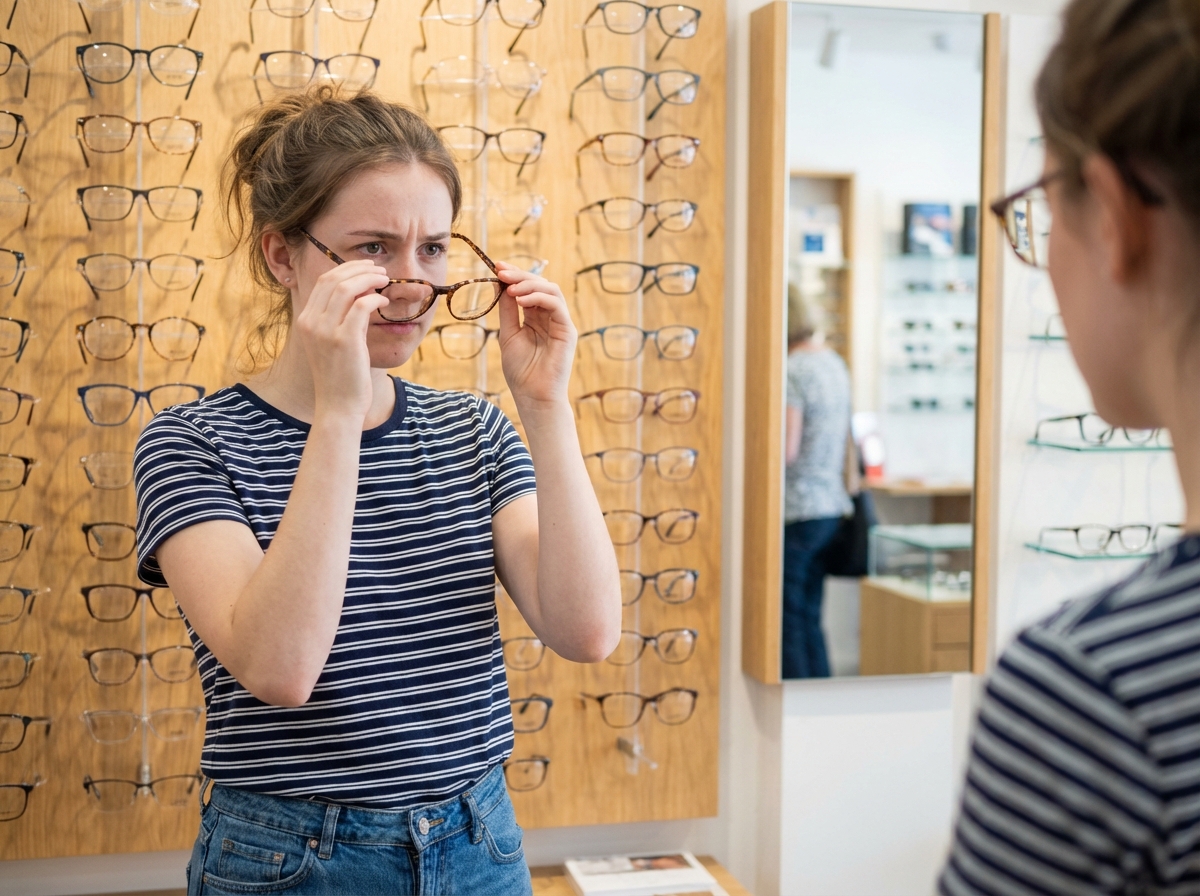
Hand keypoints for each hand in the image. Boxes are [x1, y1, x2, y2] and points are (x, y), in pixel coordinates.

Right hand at [293, 261, 390, 420]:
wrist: (338, 406)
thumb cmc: (341, 376)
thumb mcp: (334, 342)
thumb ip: (342, 318)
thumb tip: (362, 294)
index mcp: (305, 320)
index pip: (323, 281)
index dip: (347, 269)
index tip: (367, 268)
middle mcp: (310, 322)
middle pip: (333, 279)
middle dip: (359, 269)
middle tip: (380, 270)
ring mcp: (325, 331)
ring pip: (347, 288)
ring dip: (369, 279)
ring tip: (385, 281)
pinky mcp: (344, 340)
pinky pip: (361, 306)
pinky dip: (375, 298)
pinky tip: (384, 302)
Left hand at [495, 263, 576, 410]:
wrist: (533, 396)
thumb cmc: (521, 371)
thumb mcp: (508, 334)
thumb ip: (507, 310)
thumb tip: (500, 285)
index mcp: (536, 317)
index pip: (528, 289)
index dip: (514, 275)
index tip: (497, 266)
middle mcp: (550, 317)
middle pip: (540, 284)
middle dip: (519, 275)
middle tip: (501, 271)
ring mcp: (560, 322)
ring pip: (550, 290)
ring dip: (529, 284)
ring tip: (510, 288)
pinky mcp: (568, 330)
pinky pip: (556, 305)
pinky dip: (539, 297)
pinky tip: (521, 300)